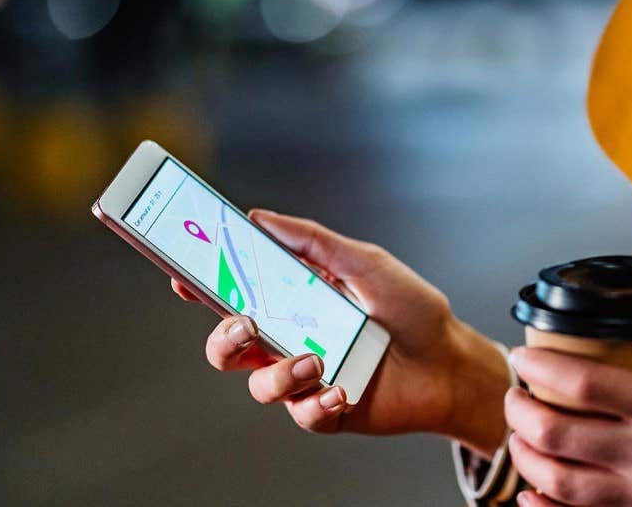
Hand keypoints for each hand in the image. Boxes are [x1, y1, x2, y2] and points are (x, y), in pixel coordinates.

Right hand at [173, 209, 509, 454]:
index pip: (232, 294)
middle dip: (223, 338)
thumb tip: (259, 217)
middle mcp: (290, 339)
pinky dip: (317, 403)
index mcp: (291, 301)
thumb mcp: (365, 264)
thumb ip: (313, 243)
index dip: (199, 286)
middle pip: (226, 346)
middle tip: (245, 325)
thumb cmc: (411, 309)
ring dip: (278, 373)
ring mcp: (306, 377)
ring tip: (315, 360)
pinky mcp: (326, 410)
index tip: (180, 273)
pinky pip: (301, 414)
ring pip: (258, 384)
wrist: (451, 361)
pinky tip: (341, 391)